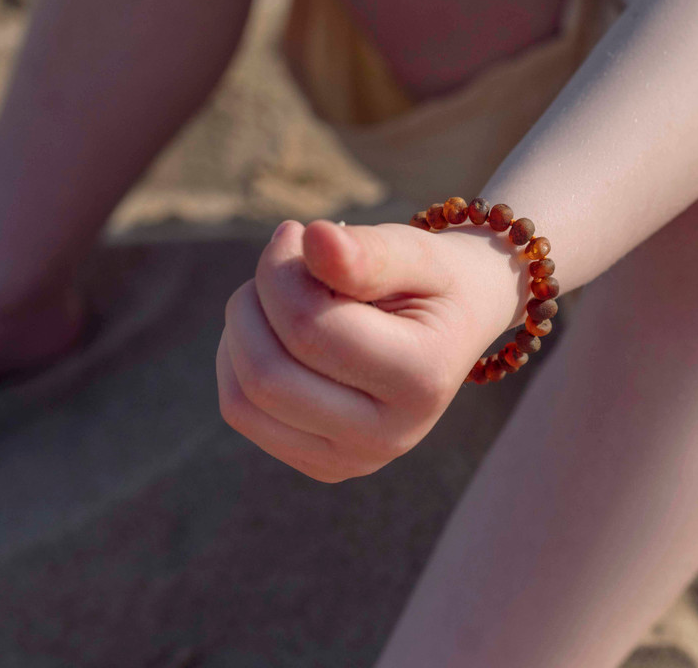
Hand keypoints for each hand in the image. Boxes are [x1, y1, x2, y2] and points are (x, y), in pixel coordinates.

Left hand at [216, 218, 524, 481]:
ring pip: (243, 402)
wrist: (458, 323)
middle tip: (283, 259)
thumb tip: (313, 238)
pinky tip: (276, 330)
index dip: (282, 270)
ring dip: (241, 331)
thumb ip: (369, 251)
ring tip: (280, 293)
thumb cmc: (433, 280)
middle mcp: (389, 437)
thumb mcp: (416, 251)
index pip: (309, 329)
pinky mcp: (323, 466)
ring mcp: (353, 461)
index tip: (297, 231)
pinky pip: (244, 413)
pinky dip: (240, 361)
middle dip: (254, 301)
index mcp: (421, 380)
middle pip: (267, 376)